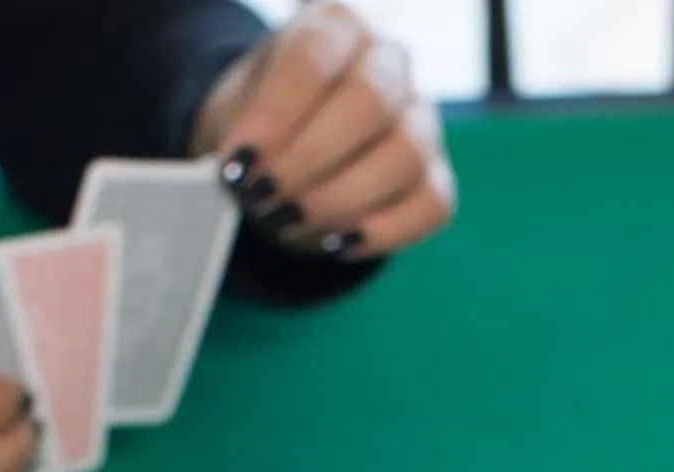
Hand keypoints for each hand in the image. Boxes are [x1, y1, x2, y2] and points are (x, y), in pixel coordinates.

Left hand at [191, 3, 454, 260]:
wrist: (287, 155)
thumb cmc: (263, 127)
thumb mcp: (237, 116)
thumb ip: (241, 139)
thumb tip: (240, 175)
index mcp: (334, 26)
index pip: (312, 57)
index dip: (274, 115)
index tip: (238, 163)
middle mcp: (387, 63)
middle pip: (370, 102)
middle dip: (310, 160)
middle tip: (264, 198)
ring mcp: (421, 119)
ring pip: (406, 155)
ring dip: (342, 200)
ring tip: (290, 223)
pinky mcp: (436, 175)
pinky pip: (432, 204)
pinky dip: (382, 231)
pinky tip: (337, 243)